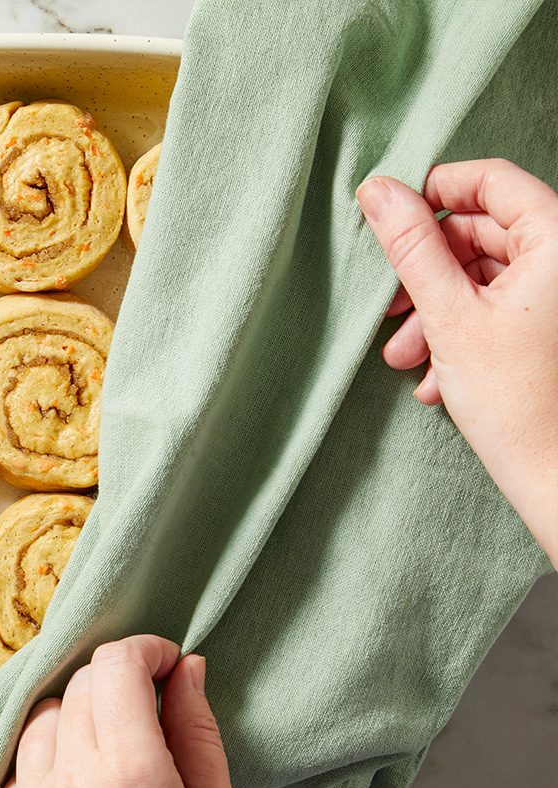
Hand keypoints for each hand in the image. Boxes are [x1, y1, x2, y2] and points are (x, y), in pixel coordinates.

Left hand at [0, 635, 235, 787]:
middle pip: (83, 681)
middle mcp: (73, 781)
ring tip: (109, 746)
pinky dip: (43, 753)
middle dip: (119, 681)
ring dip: (76, 716)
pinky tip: (73, 770)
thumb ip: (197, 734)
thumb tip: (187, 668)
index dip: (147, 651)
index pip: (117, 664)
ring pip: (42, 713)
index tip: (166, 663)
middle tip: (148, 706)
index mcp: (131, 773)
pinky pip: (14, 758)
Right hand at [356, 159, 557, 567]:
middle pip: (482, 233)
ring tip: (406, 356)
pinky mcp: (553, 327)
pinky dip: (462, 332)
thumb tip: (378, 189)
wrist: (556, 477)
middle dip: (427, 275)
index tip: (390, 218)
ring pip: (485, 276)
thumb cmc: (515, 401)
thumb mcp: (447, 315)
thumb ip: (411, 246)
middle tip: (389, 309)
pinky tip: (439, 376)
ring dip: (436, 312)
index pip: (491, 180)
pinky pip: (502, 307)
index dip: (434, 192)